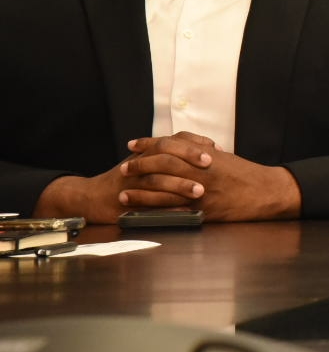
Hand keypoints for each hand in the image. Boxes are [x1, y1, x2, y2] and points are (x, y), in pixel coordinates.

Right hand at [33, 153, 206, 222]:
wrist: (90, 197)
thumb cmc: (127, 180)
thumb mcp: (146, 162)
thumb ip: (172, 156)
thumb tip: (208, 151)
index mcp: (148, 152)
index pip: (173, 140)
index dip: (194, 143)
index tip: (215, 148)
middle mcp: (140, 163)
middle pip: (166, 154)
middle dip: (189, 158)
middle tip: (210, 164)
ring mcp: (132, 182)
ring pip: (157, 179)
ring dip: (180, 185)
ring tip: (200, 191)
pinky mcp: (127, 202)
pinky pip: (149, 203)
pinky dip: (167, 206)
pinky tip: (184, 211)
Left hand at [122, 133, 300, 220]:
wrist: (266, 192)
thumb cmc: (246, 175)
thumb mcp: (223, 157)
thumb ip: (200, 151)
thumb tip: (180, 146)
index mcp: (203, 155)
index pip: (169, 144)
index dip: (148, 144)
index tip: (132, 145)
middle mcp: (199, 171)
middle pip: (160, 165)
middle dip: (139, 166)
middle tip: (123, 169)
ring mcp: (199, 191)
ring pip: (161, 189)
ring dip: (139, 192)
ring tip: (123, 193)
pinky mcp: (202, 210)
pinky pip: (172, 211)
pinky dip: (154, 212)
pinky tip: (142, 214)